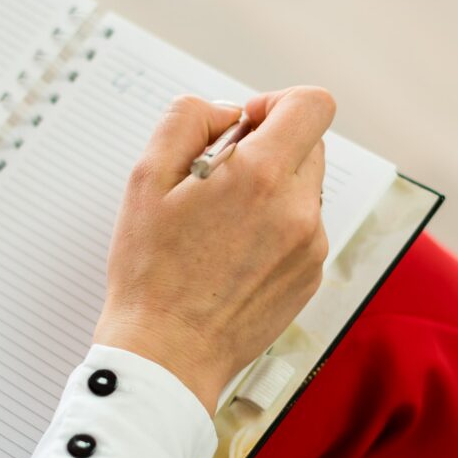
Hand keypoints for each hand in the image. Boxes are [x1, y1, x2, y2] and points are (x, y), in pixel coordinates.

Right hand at [94, 87, 334, 414]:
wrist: (167, 356)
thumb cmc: (150, 275)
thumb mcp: (145, 180)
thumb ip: (186, 121)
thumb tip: (227, 112)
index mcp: (261, 178)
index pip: (312, 105)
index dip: (277, 102)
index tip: (247, 124)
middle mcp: (298, 211)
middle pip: (309, 145)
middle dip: (268, 148)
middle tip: (218, 181)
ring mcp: (310, 248)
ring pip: (303, 189)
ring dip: (270, 190)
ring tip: (220, 226)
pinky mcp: (309, 277)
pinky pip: (302, 229)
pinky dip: (274, 228)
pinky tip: (232, 255)